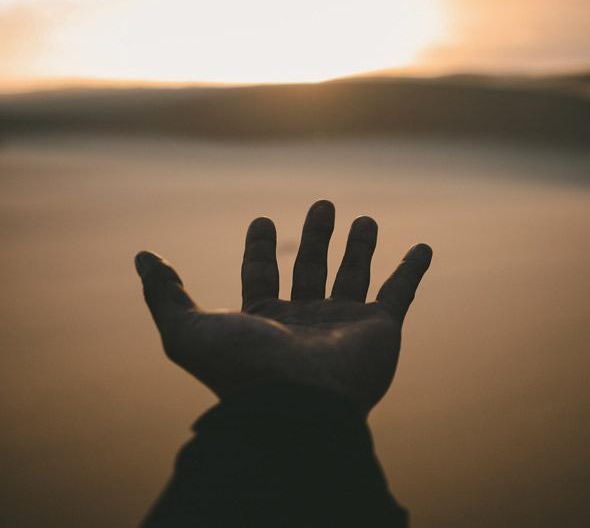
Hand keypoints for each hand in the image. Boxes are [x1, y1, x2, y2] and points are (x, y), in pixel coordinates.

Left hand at [135, 199, 431, 412]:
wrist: (300, 408)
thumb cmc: (243, 371)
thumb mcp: (187, 331)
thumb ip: (164, 295)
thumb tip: (142, 257)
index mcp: (264, 321)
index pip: (262, 276)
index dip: (260, 248)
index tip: (262, 222)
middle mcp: (304, 322)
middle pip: (311, 268)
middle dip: (316, 236)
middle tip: (322, 204)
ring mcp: (344, 325)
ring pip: (354, 275)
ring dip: (360, 246)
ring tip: (363, 216)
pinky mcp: (381, 329)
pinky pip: (402, 293)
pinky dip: (413, 270)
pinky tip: (423, 246)